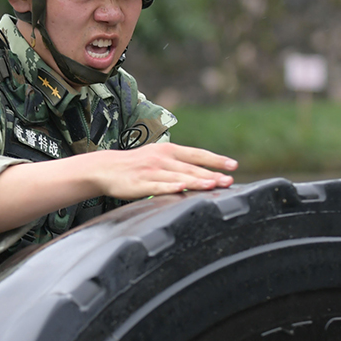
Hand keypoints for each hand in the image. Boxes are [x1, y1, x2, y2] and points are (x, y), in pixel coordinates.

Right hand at [87, 142, 237, 199]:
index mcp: (169, 150)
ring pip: (178, 176)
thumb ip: (179, 163)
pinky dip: (171, 187)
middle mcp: (163, 158)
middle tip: (229, 181)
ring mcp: (152, 171)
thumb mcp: (159, 157)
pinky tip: (182, 189)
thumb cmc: (136, 165)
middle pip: (192, 167)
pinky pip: (159, 186)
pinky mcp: (141, 183)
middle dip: (212, 174)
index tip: (234, 165)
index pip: (198, 154)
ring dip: (196, 181)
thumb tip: (203, 172)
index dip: (216, 160)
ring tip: (212, 185)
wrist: (106, 168)